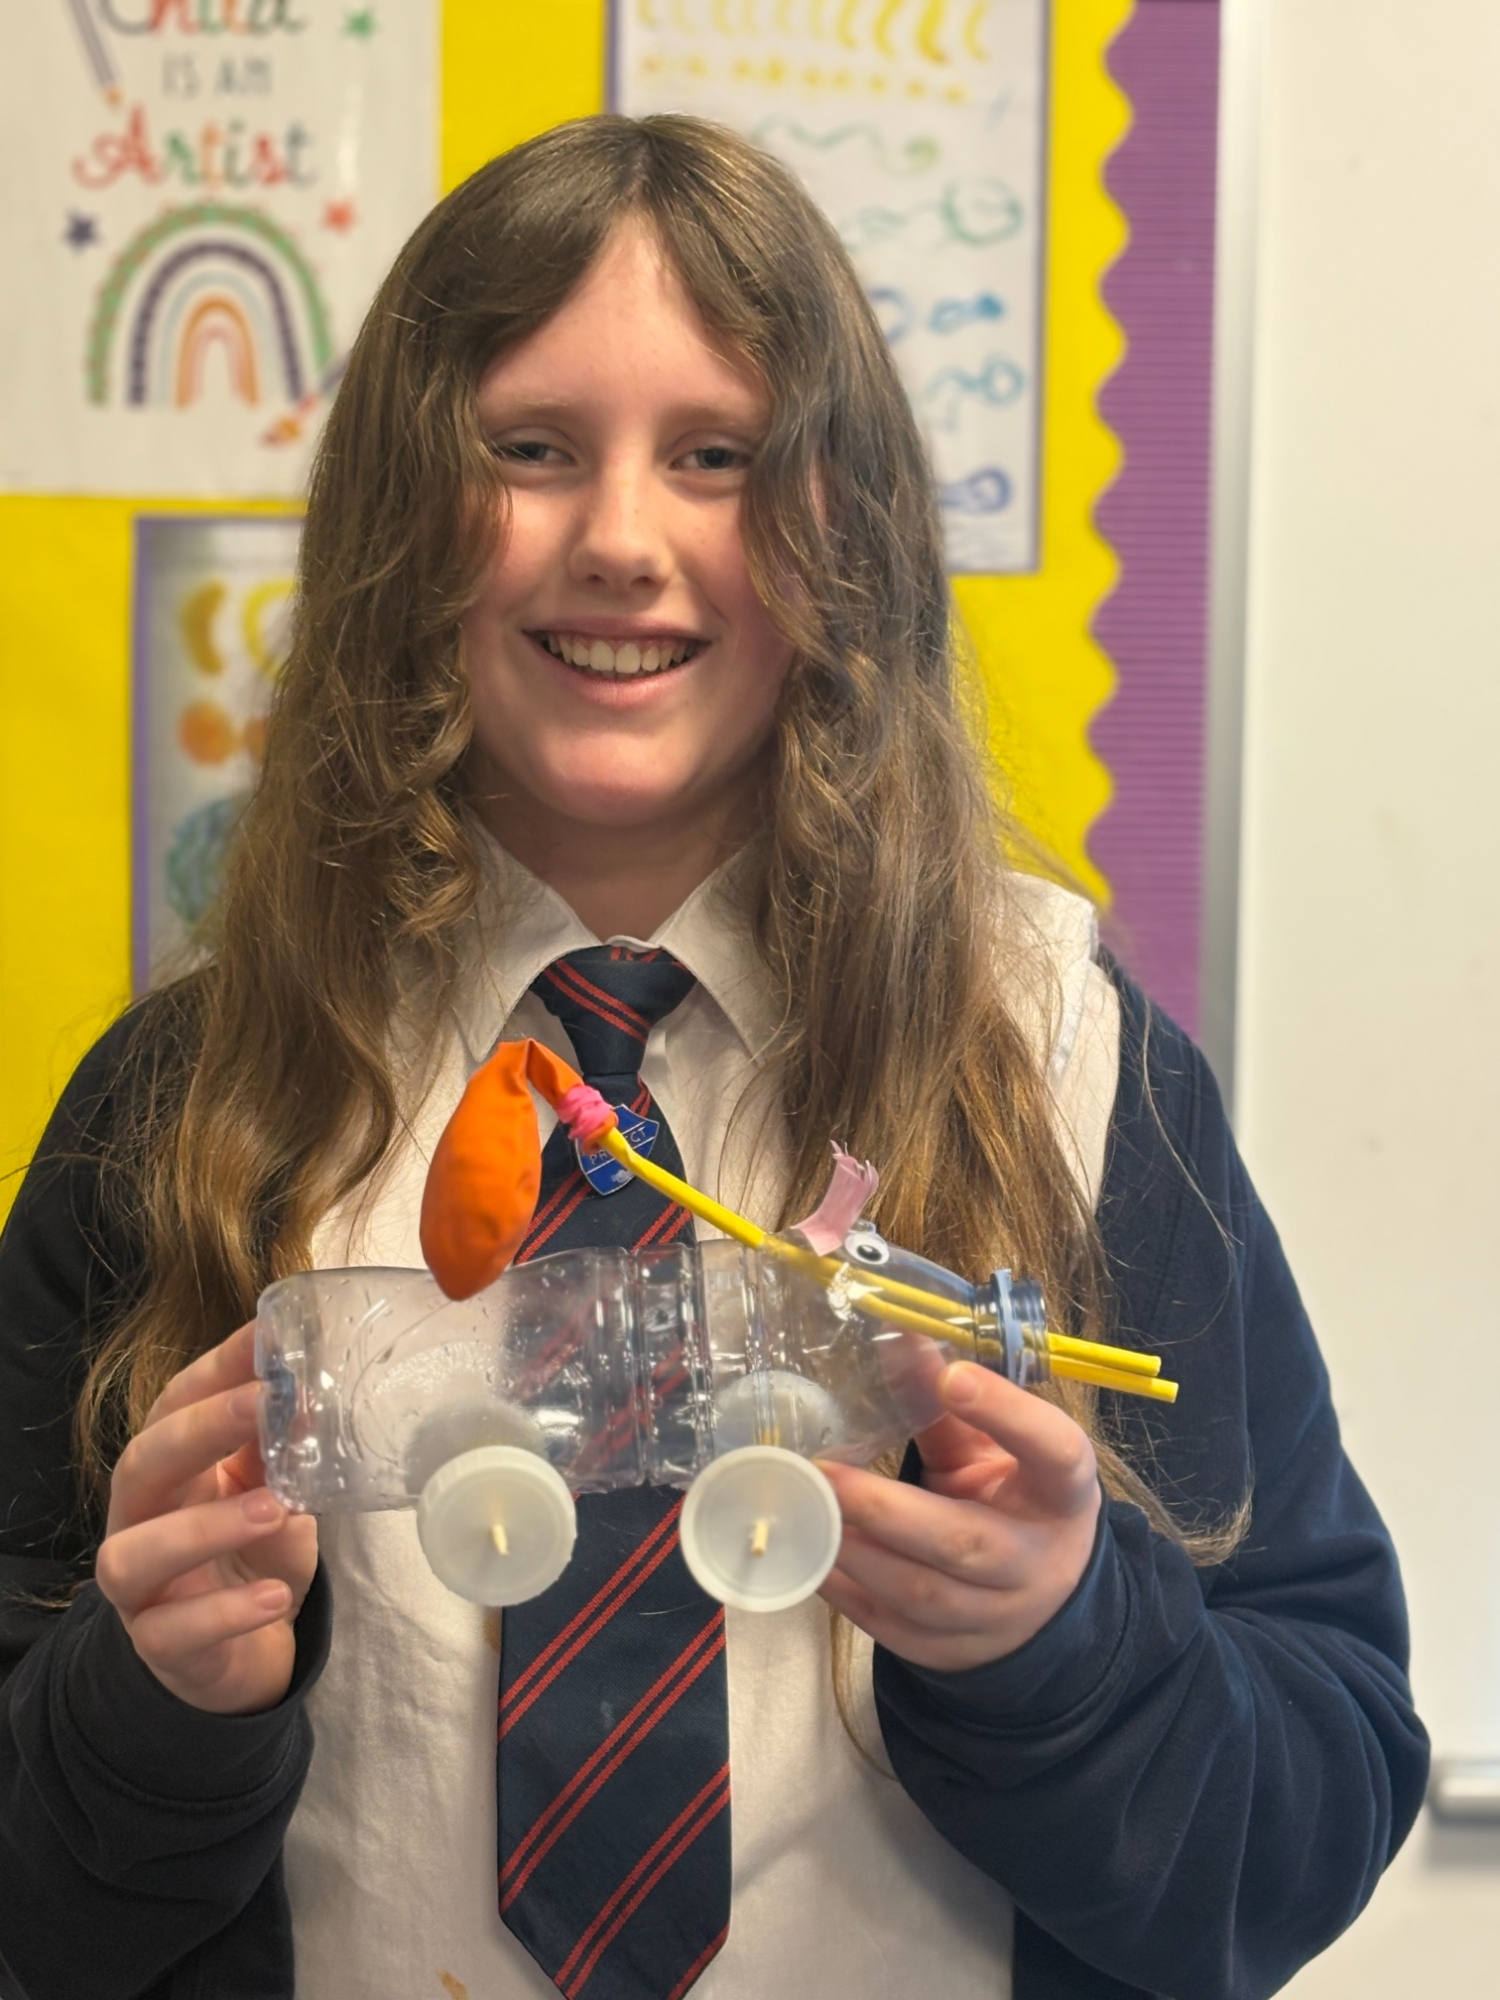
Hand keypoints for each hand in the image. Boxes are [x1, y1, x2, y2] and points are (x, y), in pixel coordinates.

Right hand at [96, 1320, 318, 1715]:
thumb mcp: (275, 1492)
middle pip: (142, 1464)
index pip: (176, 1405)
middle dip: (198, 1430)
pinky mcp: (159, 1647)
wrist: (247, 1652)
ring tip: (274, 1509)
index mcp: (171, 1467)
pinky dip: (224, 1613)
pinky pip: (172, 1632)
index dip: (217, 1369)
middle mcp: (141, 1519)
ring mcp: (141, 1587)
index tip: (266, 1335)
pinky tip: (273, 1597)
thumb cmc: (256, 1555)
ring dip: (204, 1527)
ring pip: (136, 1553)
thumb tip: (310, 1391)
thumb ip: (280, 1449)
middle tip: (262, 1404)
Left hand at [818, 1361, 1100, 1671]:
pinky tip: (811, 1555)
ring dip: (855, 1551)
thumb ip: (946, 1399)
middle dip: (886, 1509)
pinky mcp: (955, 1653)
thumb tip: (897, 1332)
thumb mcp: (992, 1447)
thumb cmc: (1011, 1498)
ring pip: (921, 1592)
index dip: (1007, 1414)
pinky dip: (846, 1593)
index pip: (1052, 1450)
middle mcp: (1038, 1558)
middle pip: (964, 1541)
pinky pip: (894, 1629)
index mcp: (1062, 1491)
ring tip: (805, 1510)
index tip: (954, 1375)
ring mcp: (999, 1617)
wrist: (1043, 1599)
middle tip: (823, 1472)